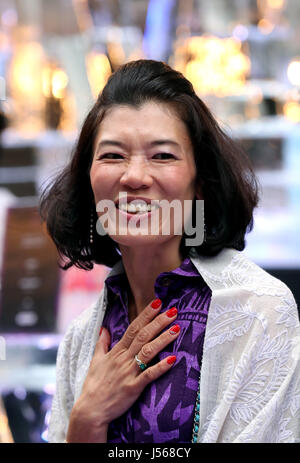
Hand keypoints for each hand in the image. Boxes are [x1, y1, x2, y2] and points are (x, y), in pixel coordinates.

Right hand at [66, 299, 179, 442]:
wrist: (90, 410)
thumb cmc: (94, 385)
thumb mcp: (95, 360)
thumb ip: (102, 343)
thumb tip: (104, 328)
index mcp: (116, 351)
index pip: (133, 328)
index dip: (146, 315)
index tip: (158, 303)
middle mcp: (123, 359)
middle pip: (143, 336)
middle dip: (159, 322)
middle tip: (173, 311)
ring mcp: (128, 373)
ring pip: (148, 352)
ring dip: (163, 339)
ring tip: (177, 328)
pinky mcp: (133, 388)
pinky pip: (149, 376)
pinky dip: (160, 367)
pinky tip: (173, 359)